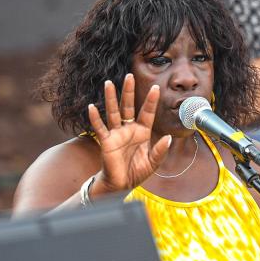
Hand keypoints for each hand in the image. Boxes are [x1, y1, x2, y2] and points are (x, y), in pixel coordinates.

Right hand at [87, 73, 171, 195]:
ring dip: (111, 98)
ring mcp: (116, 134)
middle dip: (129, 91)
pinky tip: (91, 107)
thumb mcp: (153, 162)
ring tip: (108, 83)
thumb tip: (168, 138)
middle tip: (129, 75)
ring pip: (113, 112)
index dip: (151, 100)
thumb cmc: (137, 172)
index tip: (156, 87)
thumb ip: (160, 150)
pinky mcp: (106, 141)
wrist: (121, 185)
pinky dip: (95, 118)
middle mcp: (129, 129)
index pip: (147, 112)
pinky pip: (100, 128)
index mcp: (142, 132)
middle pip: (128, 106)